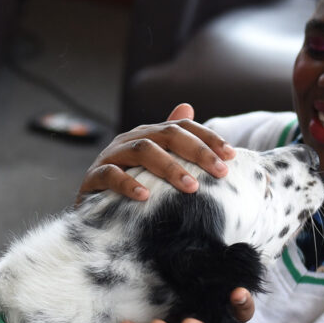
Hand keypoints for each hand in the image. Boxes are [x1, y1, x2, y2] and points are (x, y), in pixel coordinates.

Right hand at [76, 103, 235, 202]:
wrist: (91, 212)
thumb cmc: (130, 191)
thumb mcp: (156, 171)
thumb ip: (176, 146)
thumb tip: (191, 110)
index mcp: (148, 136)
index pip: (181, 127)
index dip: (208, 137)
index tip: (232, 155)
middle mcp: (130, 140)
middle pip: (166, 134)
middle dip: (197, 151)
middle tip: (220, 171)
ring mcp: (110, 157)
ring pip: (142, 150)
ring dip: (170, 167)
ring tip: (191, 186)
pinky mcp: (93, 177)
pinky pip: (110, 175)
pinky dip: (128, 184)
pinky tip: (145, 196)